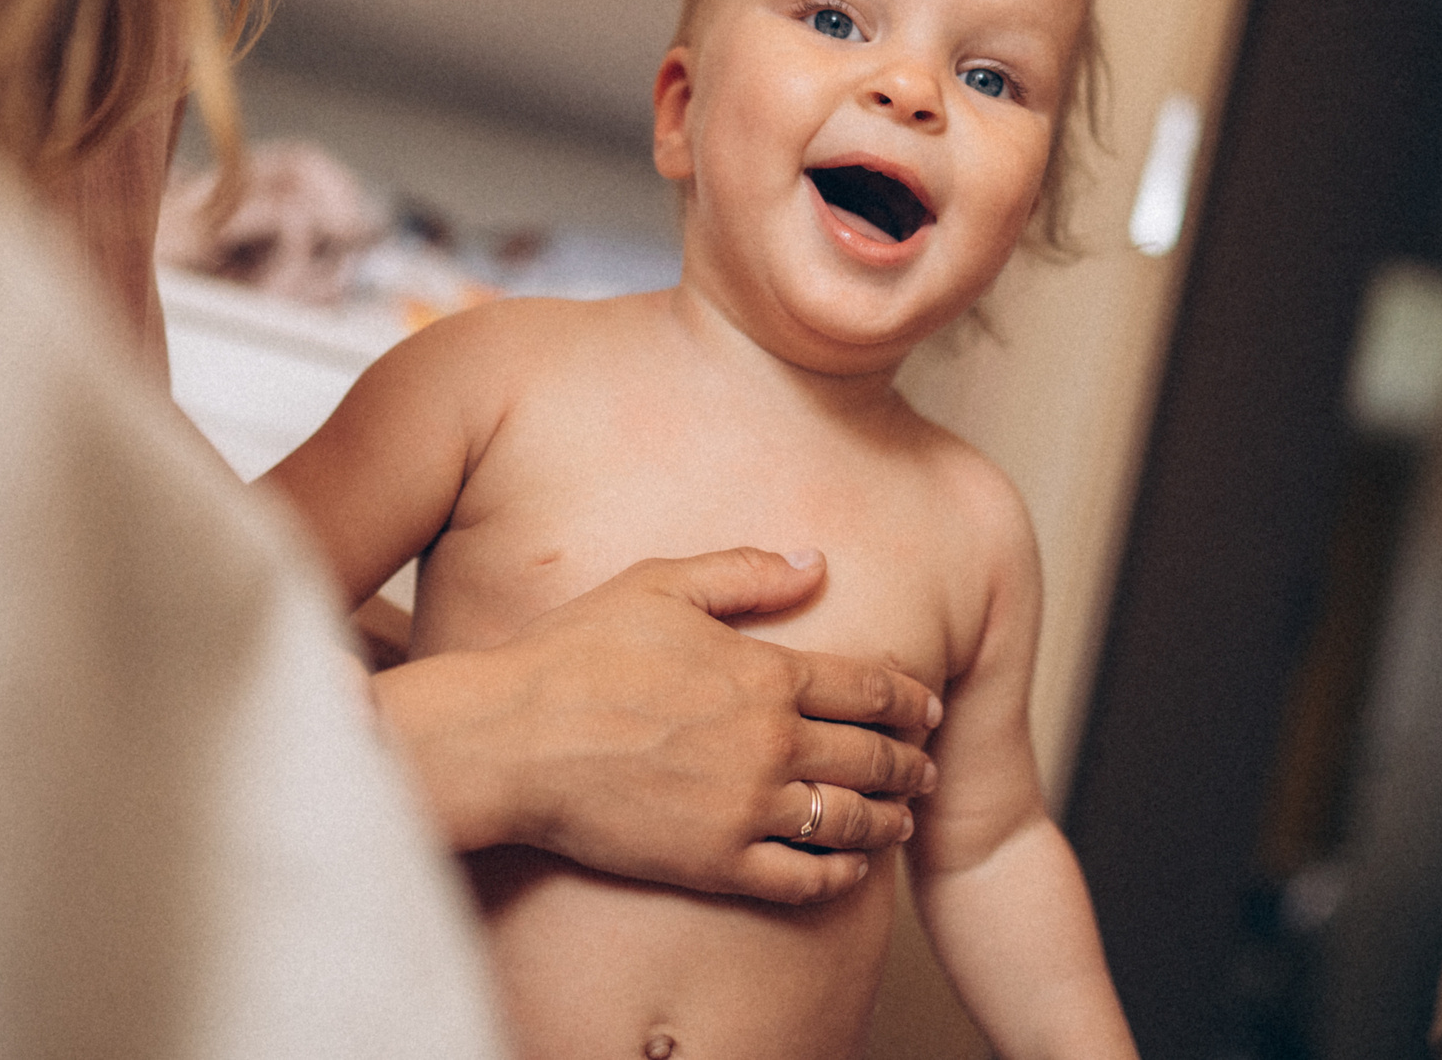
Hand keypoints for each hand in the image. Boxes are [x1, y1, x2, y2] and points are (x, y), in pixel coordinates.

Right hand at [371, 548, 941, 903]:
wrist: (511, 740)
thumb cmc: (576, 653)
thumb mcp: (661, 584)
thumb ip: (746, 571)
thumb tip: (817, 561)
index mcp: (766, 674)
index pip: (869, 688)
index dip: (910, 700)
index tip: (929, 707)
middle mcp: (771, 745)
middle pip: (871, 757)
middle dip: (911, 762)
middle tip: (928, 768)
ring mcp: (747, 810)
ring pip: (848, 822)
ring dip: (888, 820)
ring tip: (902, 820)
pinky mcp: (716, 864)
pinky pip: (803, 880)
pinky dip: (839, 876)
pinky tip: (850, 870)